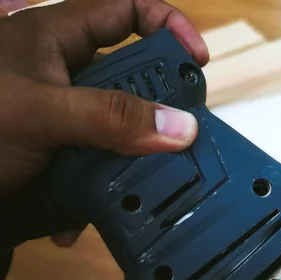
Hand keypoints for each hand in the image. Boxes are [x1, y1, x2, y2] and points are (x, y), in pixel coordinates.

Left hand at [0, 0, 208, 243]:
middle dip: (155, 110)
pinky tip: (79, 218)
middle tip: (176, 139)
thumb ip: (114, 118)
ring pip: (116, 129)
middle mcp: (64, 73)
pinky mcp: (53, 152)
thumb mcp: (43, 113)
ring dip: (126, 163)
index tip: (196, 62)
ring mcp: (60, 116)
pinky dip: (93, 192)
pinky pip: (92, 164)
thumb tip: (185, 128)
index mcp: (57, 38)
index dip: (168, 24)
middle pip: (131, 77)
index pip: (127, 8)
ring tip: (134, 188)